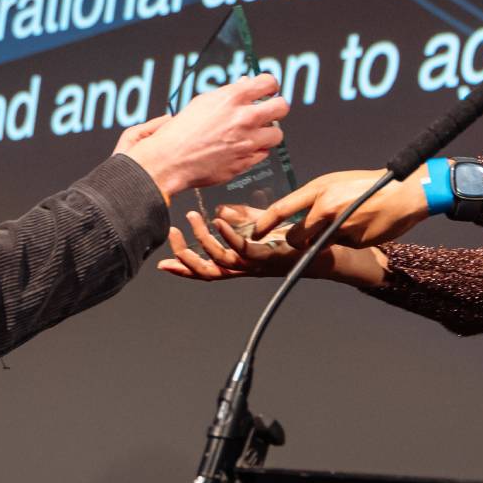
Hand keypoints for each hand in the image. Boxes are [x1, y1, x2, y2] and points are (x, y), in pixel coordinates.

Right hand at [122, 75, 289, 201]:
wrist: (171, 160)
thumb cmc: (181, 131)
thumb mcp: (203, 102)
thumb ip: (229, 93)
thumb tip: (246, 84)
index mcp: (233, 97)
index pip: (269, 82)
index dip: (270, 86)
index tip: (268, 91)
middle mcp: (245, 118)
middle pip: (282, 107)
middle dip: (277, 108)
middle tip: (269, 111)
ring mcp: (248, 141)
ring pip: (277, 134)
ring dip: (268, 133)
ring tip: (255, 133)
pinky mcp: (246, 161)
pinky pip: (264, 153)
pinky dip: (257, 150)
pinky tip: (242, 148)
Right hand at [159, 206, 295, 281]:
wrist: (319, 249)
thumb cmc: (289, 239)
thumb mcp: (259, 224)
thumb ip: (239, 218)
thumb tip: (218, 210)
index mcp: (237, 264)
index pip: (205, 270)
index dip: (184, 269)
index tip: (163, 264)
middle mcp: (242, 268)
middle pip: (206, 271)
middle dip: (185, 255)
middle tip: (173, 232)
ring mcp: (253, 264)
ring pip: (219, 259)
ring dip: (202, 238)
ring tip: (192, 217)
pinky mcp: (265, 256)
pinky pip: (241, 248)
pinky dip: (227, 234)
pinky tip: (218, 220)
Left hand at [261, 168, 429, 247]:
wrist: (403, 192)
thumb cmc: (368, 185)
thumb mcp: (335, 183)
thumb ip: (315, 199)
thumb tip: (298, 215)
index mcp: (318, 190)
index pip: (282, 208)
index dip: (264, 224)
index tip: (255, 233)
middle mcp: (325, 209)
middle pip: (296, 237)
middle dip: (298, 241)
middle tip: (308, 237)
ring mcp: (339, 227)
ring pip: (319, 244)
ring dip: (326, 240)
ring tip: (347, 222)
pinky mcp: (354, 241)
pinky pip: (342, 247)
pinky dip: (348, 240)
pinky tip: (362, 226)